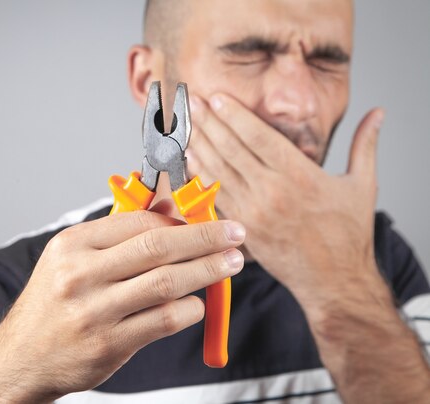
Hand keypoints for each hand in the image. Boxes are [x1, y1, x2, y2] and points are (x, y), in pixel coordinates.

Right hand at [0, 210, 244, 402]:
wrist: (21, 358)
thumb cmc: (52, 305)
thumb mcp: (71, 260)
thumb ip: (118, 237)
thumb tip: (169, 211)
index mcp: (72, 245)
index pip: (138, 220)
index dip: (179, 218)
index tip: (204, 218)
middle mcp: (80, 274)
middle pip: (157, 246)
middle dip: (204, 237)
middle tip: (234, 234)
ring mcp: (94, 311)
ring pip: (166, 282)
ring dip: (207, 270)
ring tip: (230, 263)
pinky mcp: (109, 344)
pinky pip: (164, 320)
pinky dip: (190, 309)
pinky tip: (198, 303)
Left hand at [187, 93, 384, 306]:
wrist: (334, 281)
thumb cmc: (348, 234)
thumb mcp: (363, 185)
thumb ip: (365, 145)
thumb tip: (378, 113)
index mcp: (301, 176)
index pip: (259, 136)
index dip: (234, 115)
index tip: (216, 98)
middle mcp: (273, 191)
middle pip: (233, 149)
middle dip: (209, 123)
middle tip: (191, 101)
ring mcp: (255, 211)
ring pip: (220, 171)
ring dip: (200, 146)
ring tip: (185, 125)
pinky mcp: (244, 228)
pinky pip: (217, 197)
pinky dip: (202, 177)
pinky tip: (190, 161)